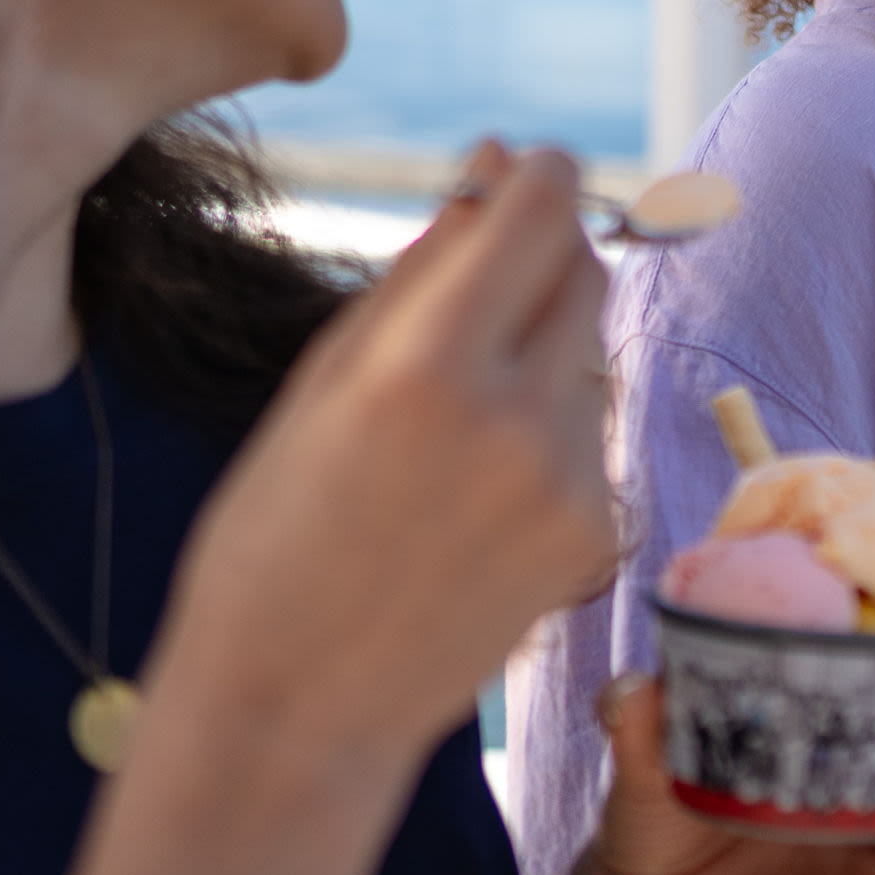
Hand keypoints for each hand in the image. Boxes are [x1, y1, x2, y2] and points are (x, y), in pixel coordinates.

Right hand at [146, 141, 617, 768]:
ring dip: (543, 354)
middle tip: (475, 298)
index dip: (541, 176)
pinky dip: (551, 433)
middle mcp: (518, 418)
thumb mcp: (323, 383)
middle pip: (584, 272)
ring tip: (451, 431)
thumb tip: (495, 166)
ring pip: (591, 354)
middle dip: (541, 259)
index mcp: (428, 366)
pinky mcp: (596, 535)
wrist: (297, 708)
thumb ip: (423, 271)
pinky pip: (592, 434)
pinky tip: (475, 494)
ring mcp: (571, 483)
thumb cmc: (278, 534)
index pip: (544, 211)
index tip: (523, 172)